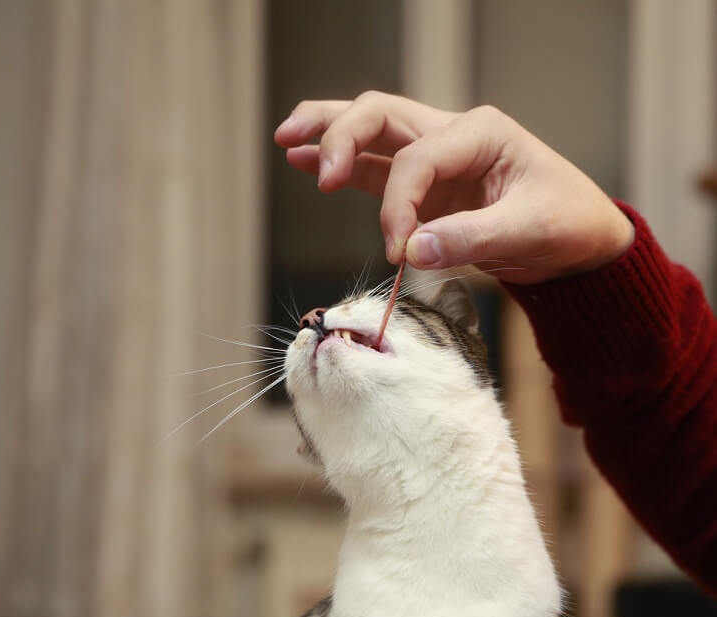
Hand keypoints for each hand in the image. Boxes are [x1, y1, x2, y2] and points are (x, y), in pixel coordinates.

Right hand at [275, 91, 633, 284]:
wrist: (579, 239)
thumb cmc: (566, 223)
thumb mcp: (529, 231)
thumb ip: (469, 239)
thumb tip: (409, 249)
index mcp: (480, 133)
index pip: (416, 161)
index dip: (398, 207)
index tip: (399, 251)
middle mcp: (452, 134)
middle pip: (381, 114)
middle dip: (340, 135)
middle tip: (308, 161)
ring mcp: (437, 158)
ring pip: (373, 132)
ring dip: (330, 135)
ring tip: (287, 139)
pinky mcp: (428, 187)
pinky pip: (378, 169)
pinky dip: (345, 166)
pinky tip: (310, 165)